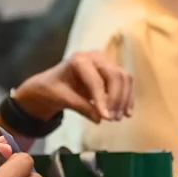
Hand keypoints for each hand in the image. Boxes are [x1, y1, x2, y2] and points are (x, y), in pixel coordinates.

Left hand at [12, 50, 133, 125]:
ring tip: (118, 118)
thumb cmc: (52, 89)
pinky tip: (127, 112)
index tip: (106, 117)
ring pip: (123, 78)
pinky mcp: (110, 72)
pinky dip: (126, 97)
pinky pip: (124, 83)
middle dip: (117, 98)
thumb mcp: (62, 98)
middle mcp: (95, 57)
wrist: (51, 86)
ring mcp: (105, 63)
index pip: (96, 80)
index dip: (102, 99)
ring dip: (124, 99)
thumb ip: (81, 106)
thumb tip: (100, 118)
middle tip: (114, 119)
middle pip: (115, 75)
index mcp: (79, 60)